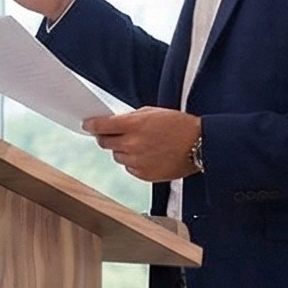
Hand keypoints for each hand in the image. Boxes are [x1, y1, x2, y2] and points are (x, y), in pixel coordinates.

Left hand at [88, 108, 203, 182]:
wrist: (200, 145)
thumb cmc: (180, 126)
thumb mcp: (154, 112)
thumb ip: (131, 118)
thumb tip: (115, 123)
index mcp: (134, 125)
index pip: (101, 126)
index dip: (91, 125)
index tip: (87, 124)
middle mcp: (132, 144)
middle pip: (104, 143)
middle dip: (106, 137)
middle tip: (114, 134)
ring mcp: (137, 161)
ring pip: (117, 156)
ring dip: (123, 150)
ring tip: (142, 145)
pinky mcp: (143, 174)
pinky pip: (129, 168)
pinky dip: (134, 162)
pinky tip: (149, 155)